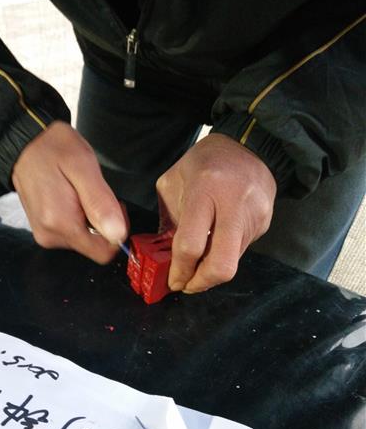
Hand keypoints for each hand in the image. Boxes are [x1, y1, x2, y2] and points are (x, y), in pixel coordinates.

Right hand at [12, 121, 127, 263]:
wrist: (23, 144)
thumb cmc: (52, 149)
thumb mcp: (83, 165)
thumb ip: (101, 202)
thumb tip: (117, 234)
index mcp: (61, 223)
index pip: (103, 252)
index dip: (117, 231)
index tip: (113, 206)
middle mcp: (50, 235)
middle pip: (94, 247)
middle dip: (103, 223)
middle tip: (94, 192)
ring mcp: (45, 234)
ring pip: (84, 240)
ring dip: (90, 219)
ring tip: (78, 191)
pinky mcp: (44, 230)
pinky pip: (72, 233)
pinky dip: (78, 218)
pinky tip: (70, 197)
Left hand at [156, 133, 276, 292]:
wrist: (248, 144)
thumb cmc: (204, 162)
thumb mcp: (173, 182)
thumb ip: (167, 220)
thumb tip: (164, 258)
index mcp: (205, 189)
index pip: (191, 245)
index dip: (179, 271)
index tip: (172, 279)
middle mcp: (234, 205)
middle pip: (221, 266)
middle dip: (201, 283)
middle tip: (187, 284)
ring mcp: (254, 215)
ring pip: (233, 263)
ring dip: (211, 271)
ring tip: (197, 265)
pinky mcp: (265, 223)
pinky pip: (241, 251)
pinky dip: (224, 256)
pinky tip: (214, 246)